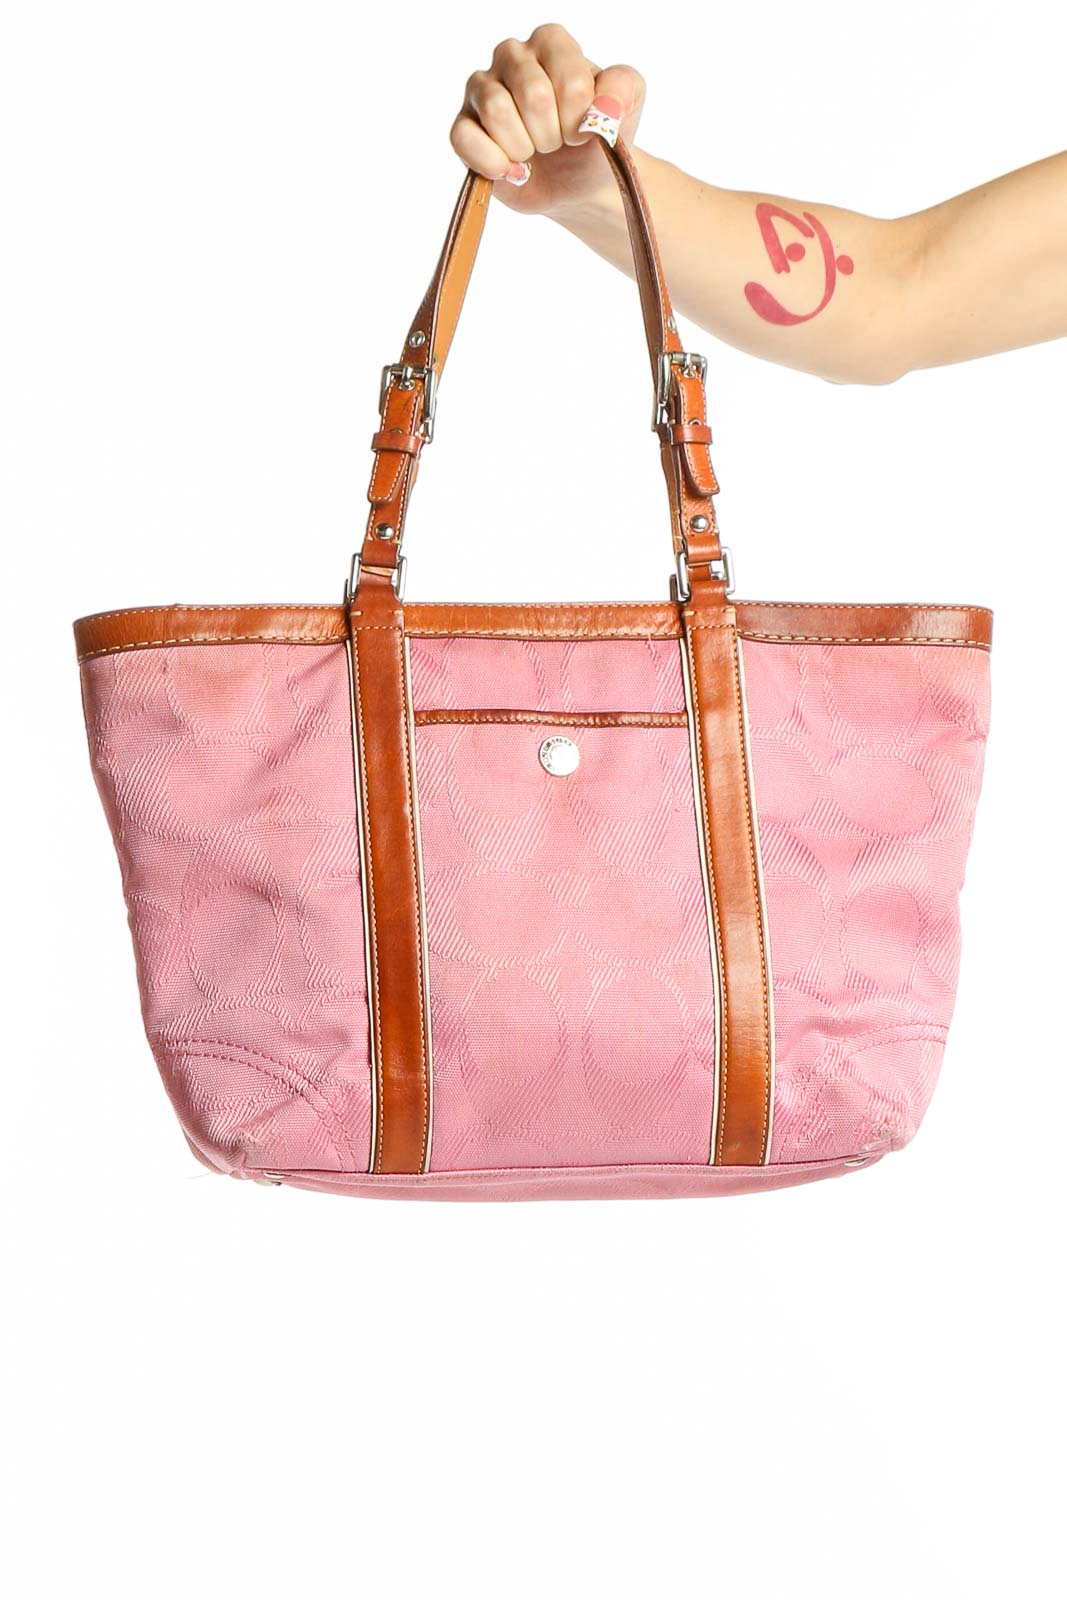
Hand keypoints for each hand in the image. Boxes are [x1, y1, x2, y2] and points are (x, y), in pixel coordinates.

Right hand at [450, 24, 644, 216]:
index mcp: (550, 42)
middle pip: (532, 94)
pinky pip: (465, 139)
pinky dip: (494, 164)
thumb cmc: (595, 138)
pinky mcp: (463, 127)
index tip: (584, 129)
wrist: (578, 182)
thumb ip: (624, 89)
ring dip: (524, 147)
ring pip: (497, 112)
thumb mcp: (627, 107)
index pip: (569, 79)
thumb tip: (600, 109)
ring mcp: (482, 89)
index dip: (580, 119)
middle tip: (557, 143)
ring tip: (534, 152)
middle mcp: (512, 56)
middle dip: (553, 135)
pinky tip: (513, 170)